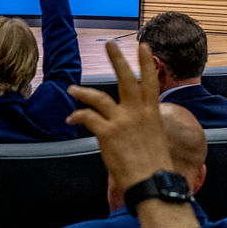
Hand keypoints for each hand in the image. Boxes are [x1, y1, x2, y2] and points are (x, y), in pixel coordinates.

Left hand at [66, 42, 197, 227]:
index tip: (143, 46)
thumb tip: (136, 130)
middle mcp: (138, 113)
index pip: (150, 82)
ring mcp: (122, 121)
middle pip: (126, 79)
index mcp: (152, 114)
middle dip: (117, 60)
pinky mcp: (107, 133)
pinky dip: (76, 116)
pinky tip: (70, 120)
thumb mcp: (156, 140)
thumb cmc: (155, 168)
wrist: (151, 182)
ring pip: (99, 97)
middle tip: (109, 45)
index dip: (146, 63)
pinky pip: (87, 117)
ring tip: (72, 89)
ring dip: (83, 92)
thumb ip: (145, 128)